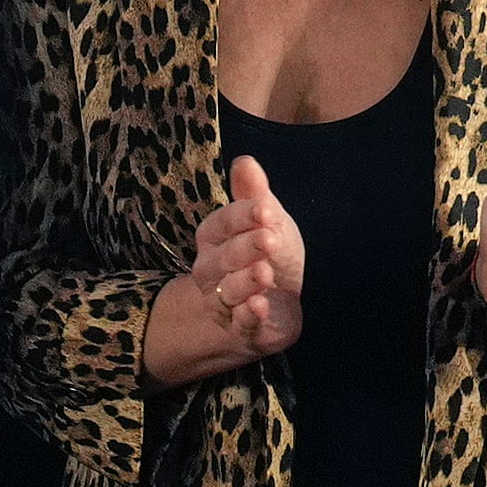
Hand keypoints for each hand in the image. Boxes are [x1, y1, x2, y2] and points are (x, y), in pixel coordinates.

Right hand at [184, 154, 308, 360]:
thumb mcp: (268, 221)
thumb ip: (255, 194)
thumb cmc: (269, 254)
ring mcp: (223, 300)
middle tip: (268, 239)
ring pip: (227, 291)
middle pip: (222, 258)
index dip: (242, 217)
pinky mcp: (241, 327)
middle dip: (245, 248)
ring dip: (245, 282)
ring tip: (265, 273)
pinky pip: (239, 322)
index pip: (221, 223)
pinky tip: (261, 307)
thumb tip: (244, 160)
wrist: (277, 303)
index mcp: (213, 238)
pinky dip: (248, 316)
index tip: (266, 210)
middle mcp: (210, 270)